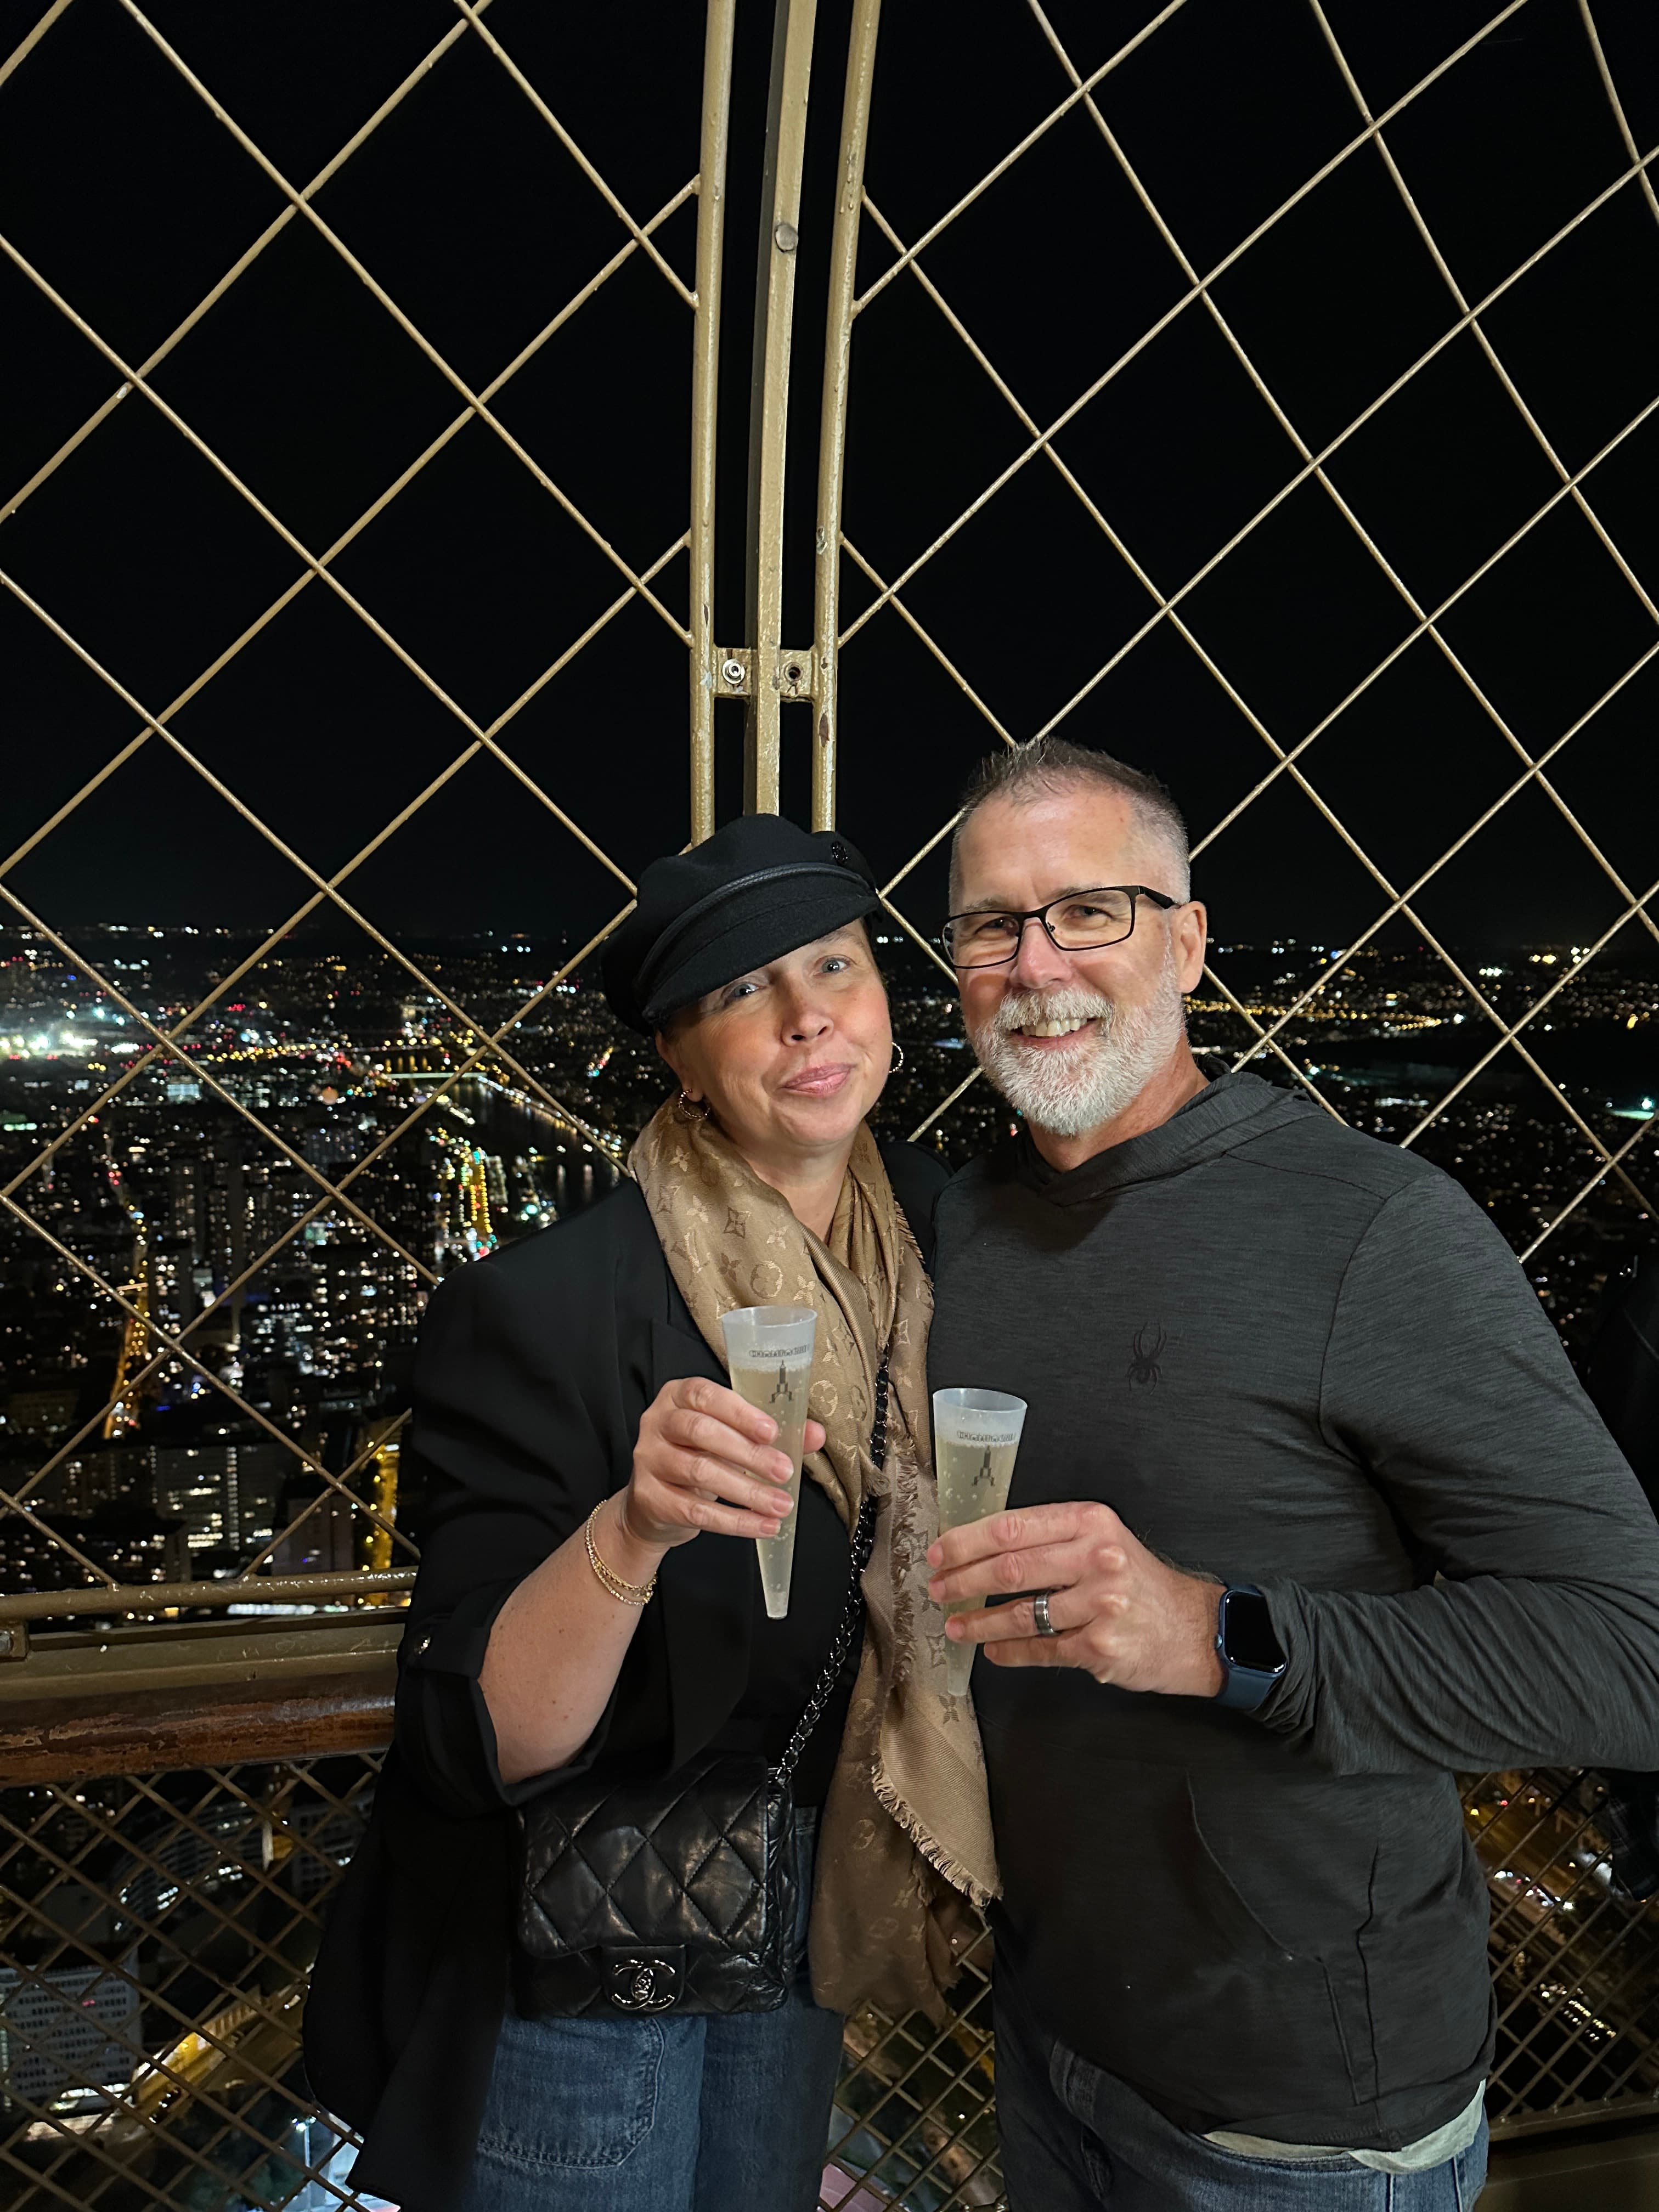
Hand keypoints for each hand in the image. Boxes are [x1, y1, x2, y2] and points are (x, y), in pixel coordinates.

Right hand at [619, 1375, 826, 1560]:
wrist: (656, 1504)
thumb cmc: (699, 1458)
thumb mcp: (731, 1439)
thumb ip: (770, 1433)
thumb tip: (815, 1434)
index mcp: (677, 1396)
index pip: (704, 1394)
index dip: (739, 1413)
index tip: (772, 1432)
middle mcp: (657, 1423)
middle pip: (700, 1431)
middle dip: (748, 1453)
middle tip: (784, 1471)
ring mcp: (648, 1460)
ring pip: (698, 1472)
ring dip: (746, 1490)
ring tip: (780, 1504)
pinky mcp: (648, 1498)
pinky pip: (695, 1510)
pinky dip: (734, 1521)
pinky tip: (761, 1525)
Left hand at [926, 1501, 1224, 1695]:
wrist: (1193, 1628)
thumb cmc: (1137, 1581)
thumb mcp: (1102, 1539)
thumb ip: (1051, 1538)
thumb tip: (981, 1547)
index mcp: (1090, 1521)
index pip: (1013, 1526)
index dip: (967, 1542)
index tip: (939, 1553)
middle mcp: (1097, 1558)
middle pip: (1010, 1568)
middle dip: (963, 1581)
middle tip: (937, 1590)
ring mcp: (1101, 1605)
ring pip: (1021, 1613)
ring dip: (978, 1622)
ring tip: (955, 1625)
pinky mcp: (1101, 1648)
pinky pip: (1041, 1649)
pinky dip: (1008, 1651)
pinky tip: (991, 1650)